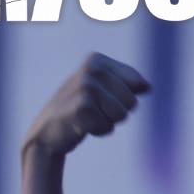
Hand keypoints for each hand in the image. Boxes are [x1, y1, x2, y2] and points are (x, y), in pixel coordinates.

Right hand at [23, 53, 148, 159]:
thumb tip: (147, 87)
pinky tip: (81, 126)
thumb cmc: (76, 110)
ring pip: (122, 114)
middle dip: (116, 111)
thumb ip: (125, 83)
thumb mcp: (100, 89)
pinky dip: (98, 131)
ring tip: (87, 118)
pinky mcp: (83, 107)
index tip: (101, 98)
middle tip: (93, 111)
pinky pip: (108, 126)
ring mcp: (87, 87)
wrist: (45, 132)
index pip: (137, 83)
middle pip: (132, 100)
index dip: (123, 97)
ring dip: (107, 122)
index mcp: (96, 60)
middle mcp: (92, 69)